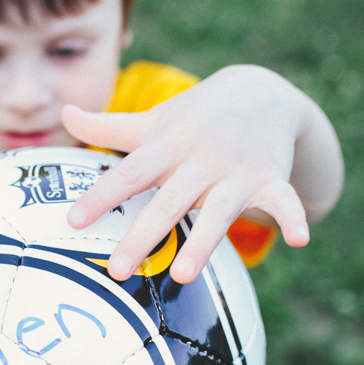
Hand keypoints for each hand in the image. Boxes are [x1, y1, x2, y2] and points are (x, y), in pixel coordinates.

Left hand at [63, 65, 340, 283]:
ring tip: (186, 275)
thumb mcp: (154, 120)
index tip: (74, 221)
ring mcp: (237, 171)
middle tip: (116, 270)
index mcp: (167, 147)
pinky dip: (294, 216)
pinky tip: (300, 240)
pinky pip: (283, 200)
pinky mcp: (270, 179)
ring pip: (219, 209)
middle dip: (142, 235)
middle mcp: (200, 160)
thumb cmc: (195, 117)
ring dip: (204, 240)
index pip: (128, 174)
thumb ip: (107, 126)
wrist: (263, 90)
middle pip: (167, 201)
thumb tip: (63, 113)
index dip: (101, 196)